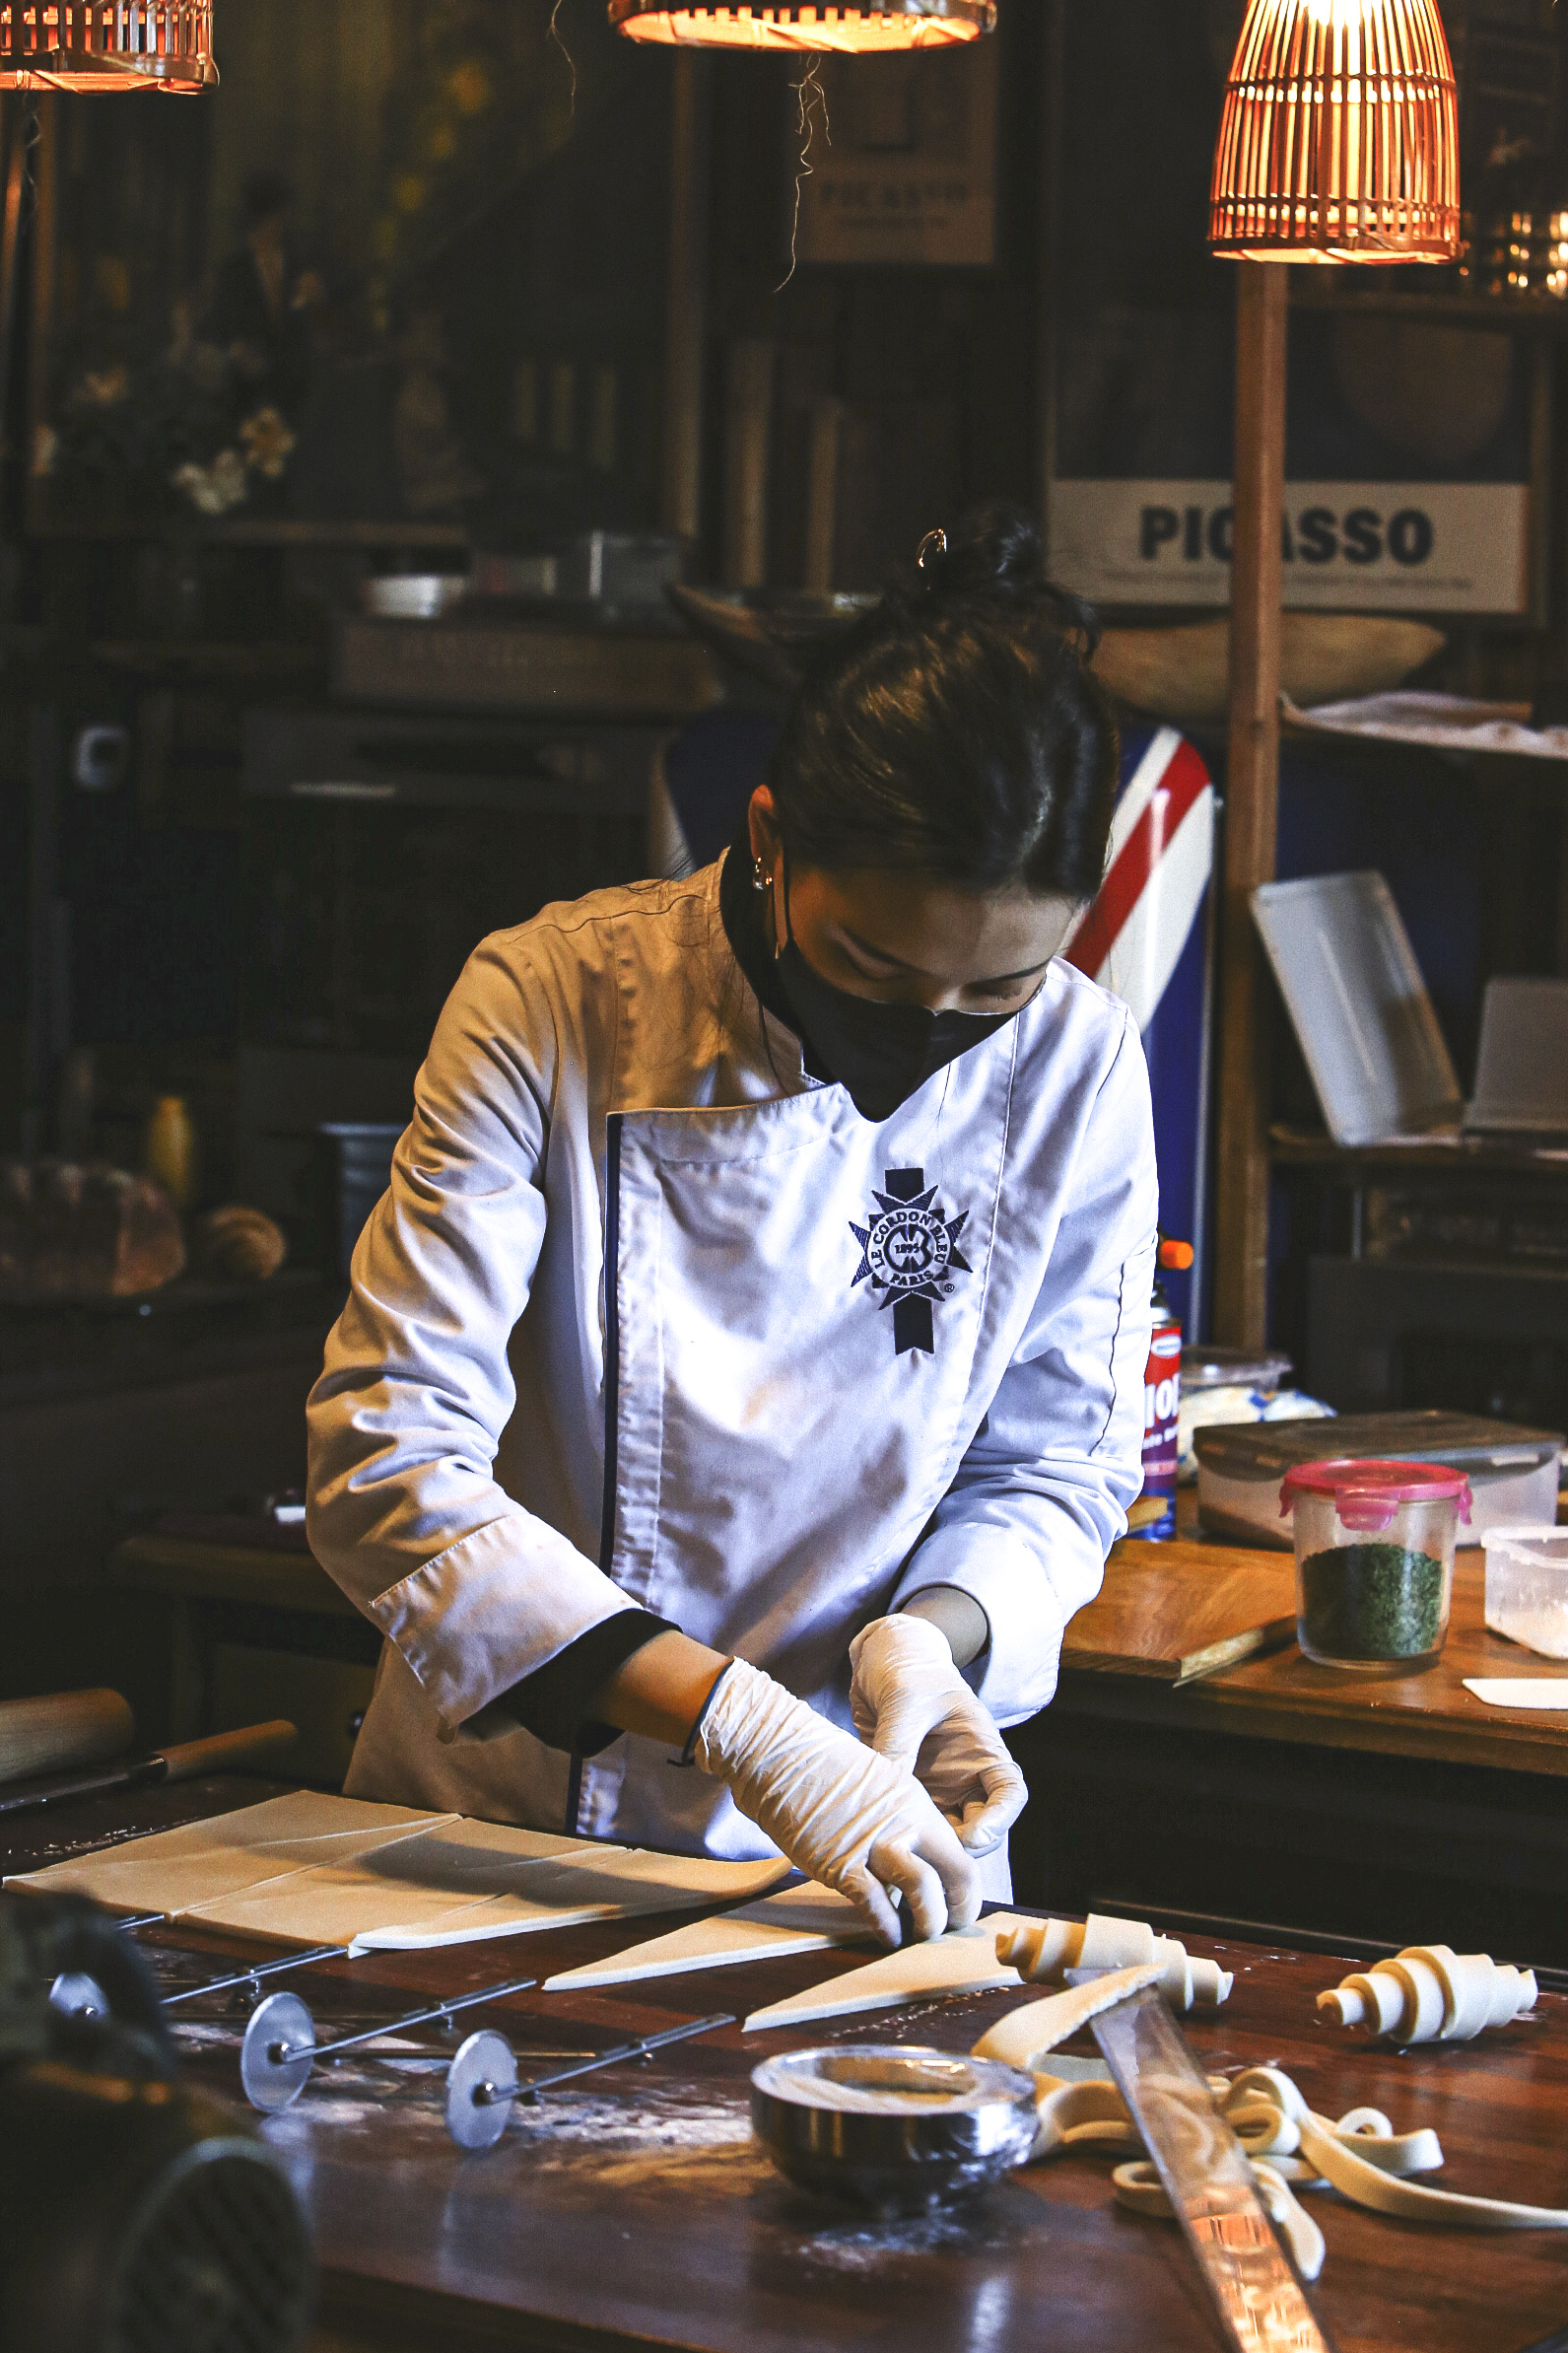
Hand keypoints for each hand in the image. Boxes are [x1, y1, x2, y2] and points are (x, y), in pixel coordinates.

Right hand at [693, 1658, 978, 1946]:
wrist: (778, 1752)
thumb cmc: (816, 1766)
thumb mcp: (873, 1781)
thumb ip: (894, 1817)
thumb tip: (902, 1854)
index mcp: (915, 1801)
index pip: (961, 1851)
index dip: (965, 1886)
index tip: (957, 1905)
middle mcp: (905, 1821)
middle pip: (957, 1873)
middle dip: (959, 1910)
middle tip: (949, 1929)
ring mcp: (874, 1841)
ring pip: (924, 1891)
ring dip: (927, 1923)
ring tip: (920, 1937)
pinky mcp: (842, 1861)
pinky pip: (876, 1904)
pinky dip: (886, 1927)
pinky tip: (887, 1937)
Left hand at [849, 1612, 1026, 1858]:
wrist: (880, 1660)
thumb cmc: (908, 1670)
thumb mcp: (906, 1701)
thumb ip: (899, 1744)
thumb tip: (889, 1792)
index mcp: (981, 1748)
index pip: (1009, 1792)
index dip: (1000, 1820)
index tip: (976, 1836)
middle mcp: (964, 1775)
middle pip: (980, 1826)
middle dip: (962, 1847)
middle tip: (932, 1856)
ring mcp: (936, 1788)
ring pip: (945, 1834)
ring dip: (930, 1849)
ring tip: (905, 1860)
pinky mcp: (907, 1793)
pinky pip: (910, 1824)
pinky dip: (901, 1838)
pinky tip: (881, 1847)